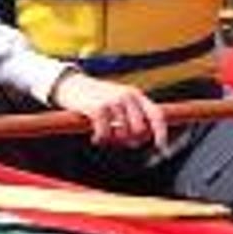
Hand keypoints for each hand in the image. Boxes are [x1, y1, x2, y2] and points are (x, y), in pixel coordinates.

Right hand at [51, 73, 167, 147]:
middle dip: (131, 140)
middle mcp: (128, 96)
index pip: (156, 115)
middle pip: (140, 130)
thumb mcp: (118, 101)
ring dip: (113, 141)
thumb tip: (138, 141)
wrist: (71, 84)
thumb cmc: (95, 98)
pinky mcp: (98, 108)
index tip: (161, 148)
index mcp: (136, 95)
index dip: (161, 133)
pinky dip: (100, 140)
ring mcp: (113, 101)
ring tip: (103, 137)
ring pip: (123, 134)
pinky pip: (105, 134)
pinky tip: (95, 138)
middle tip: (117, 141)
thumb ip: (131, 116)